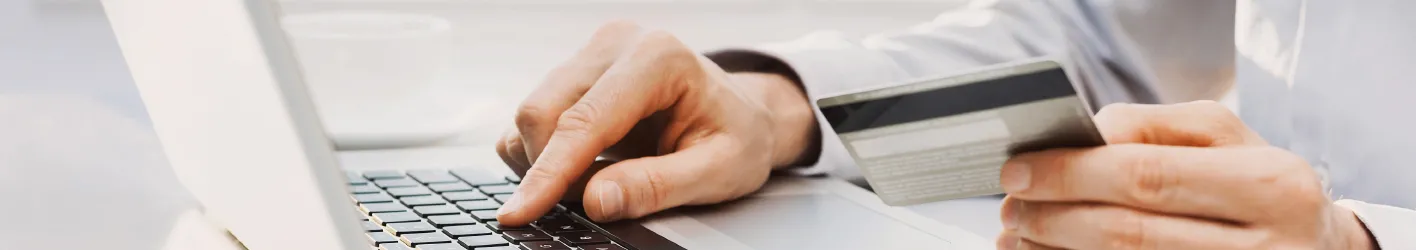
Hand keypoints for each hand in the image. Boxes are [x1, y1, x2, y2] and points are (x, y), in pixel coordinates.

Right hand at [493, 21, 817, 225]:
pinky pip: (534, 117)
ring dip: (550, 163)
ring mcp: (592, 54)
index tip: (520, 213)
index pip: (584, 121)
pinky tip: (588, 165)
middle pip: (541, 111)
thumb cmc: (737, 137)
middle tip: (594, 202)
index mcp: (659, 58)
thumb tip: (596, 201)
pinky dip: (547, 153)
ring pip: (531, 114)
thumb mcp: (719, 172)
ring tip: (607, 179)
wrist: (742, 113)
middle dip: (551, 170)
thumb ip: (658, 187)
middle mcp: (617, 44)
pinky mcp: (576, 70)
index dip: (550, 173)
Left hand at [996, 101, 1375, 249]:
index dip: (1072, 174)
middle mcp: (1264, 247)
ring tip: (1019, 234)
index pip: (1147, 176)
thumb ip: (1156, 128)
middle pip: (1127, 233)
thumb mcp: (1229, 141)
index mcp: (1268, 186)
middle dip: (1053, 217)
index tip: (1020, 169)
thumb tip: (1088, 134)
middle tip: (1011, 205)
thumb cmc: (1260, 189)